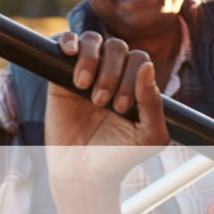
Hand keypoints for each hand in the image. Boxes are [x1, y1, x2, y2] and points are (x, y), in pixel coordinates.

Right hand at [44, 31, 169, 192]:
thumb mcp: (149, 136)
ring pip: (94, 41)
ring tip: (84, 86)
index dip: (132, 77)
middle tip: (102, 102)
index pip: (140, 60)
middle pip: (118, 48)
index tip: (121, 107)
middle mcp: (114, 74)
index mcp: (137, 85)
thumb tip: (147, 66)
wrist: (82, 173)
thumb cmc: (119, 156)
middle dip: (112, 73)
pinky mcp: (60, 74)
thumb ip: (153, 103)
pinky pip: (66, 42)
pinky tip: (69, 54)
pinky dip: (69, 41)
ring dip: (91, 59)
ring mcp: (87, 72)